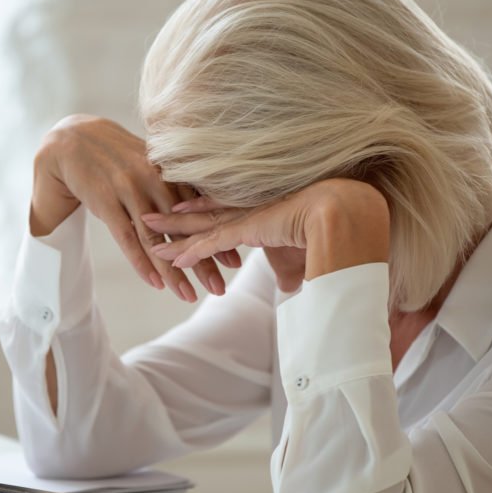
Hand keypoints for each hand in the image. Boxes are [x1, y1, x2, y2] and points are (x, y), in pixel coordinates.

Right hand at [30, 115, 238, 301]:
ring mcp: (128, 191)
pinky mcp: (105, 202)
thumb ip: (174, 185)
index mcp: (168, 171)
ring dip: (174, 270)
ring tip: (188, 295)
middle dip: (204, 259)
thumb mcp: (149, 164)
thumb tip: (204, 208)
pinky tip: (155, 283)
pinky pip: (127, 238)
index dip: (217, 236)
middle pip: (183, 228)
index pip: (198, 211)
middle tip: (220, 287)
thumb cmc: (117, 157)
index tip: (235, 260)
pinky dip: (141, 263)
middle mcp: (152, 180)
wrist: (72, 141)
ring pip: (156, 239)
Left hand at [142, 179, 389, 284]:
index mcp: (264, 211)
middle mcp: (251, 210)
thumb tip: (288, 284)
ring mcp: (247, 217)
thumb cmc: (336, 233)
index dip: (201, 210)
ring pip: (199, 225)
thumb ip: (291, 268)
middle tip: (148, 212)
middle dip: (174, 214)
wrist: (347, 217)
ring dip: (170, 230)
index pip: (225, 210)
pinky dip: (188, 251)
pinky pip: (210, 243)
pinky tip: (168, 255)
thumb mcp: (305, 254)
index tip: (179, 208)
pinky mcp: (248, 229)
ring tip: (144, 228)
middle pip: (203, 212)